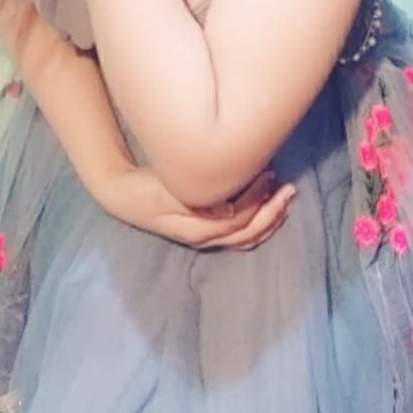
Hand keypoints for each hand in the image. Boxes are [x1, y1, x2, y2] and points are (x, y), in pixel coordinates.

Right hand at [104, 165, 296, 250]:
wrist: (122, 195)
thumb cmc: (144, 189)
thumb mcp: (165, 193)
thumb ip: (195, 202)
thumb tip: (228, 212)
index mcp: (197, 228)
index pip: (238, 219)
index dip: (258, 199)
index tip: (271, 175)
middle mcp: (204, 237)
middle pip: (248, 232)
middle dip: (273, 212)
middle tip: (290, 188)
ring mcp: (204, 237)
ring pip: (246, 237)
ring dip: (269, 218)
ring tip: (285, 197)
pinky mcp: (203, 230)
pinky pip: (238, 235)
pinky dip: (257, 223)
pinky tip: (266, 207)